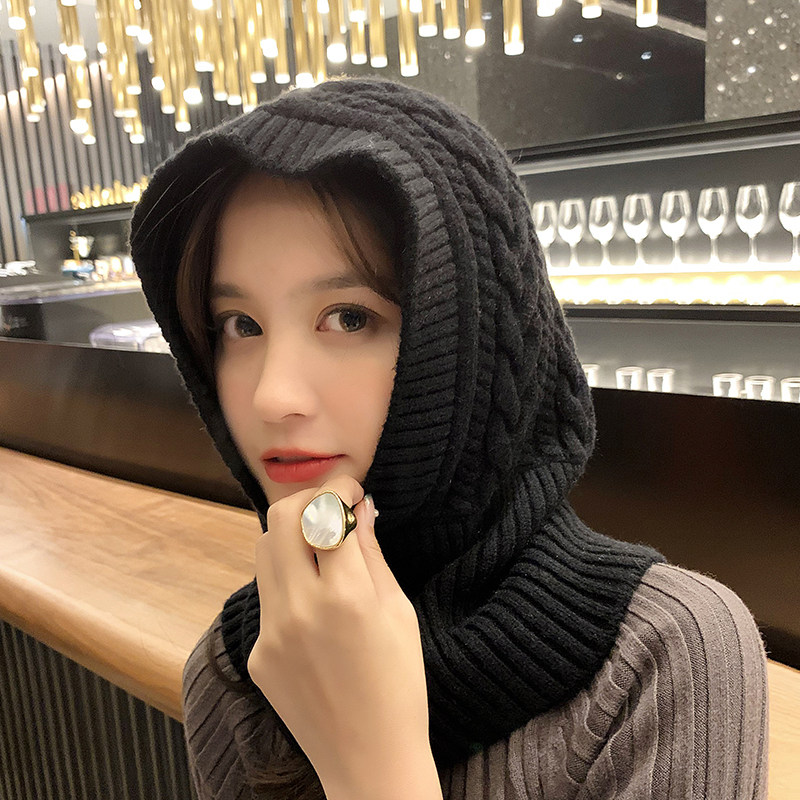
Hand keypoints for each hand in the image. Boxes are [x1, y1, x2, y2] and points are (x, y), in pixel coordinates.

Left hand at [248, 475, 441, 799]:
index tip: (352, 489)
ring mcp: (270, 632)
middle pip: (281, 517)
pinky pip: (266, 595)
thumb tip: (360, 508)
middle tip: (331, 509)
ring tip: (320, 549)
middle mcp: (299, 608)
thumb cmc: (399, 685)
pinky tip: (313, 600)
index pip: (328, 511)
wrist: (369, 759)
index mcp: (345, 596)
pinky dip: (288, 580)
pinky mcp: (257, 652)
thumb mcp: (398, 612)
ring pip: (264, 550)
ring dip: (291, 534)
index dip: (341, 488)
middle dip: (308, 499)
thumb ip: (371, 554)